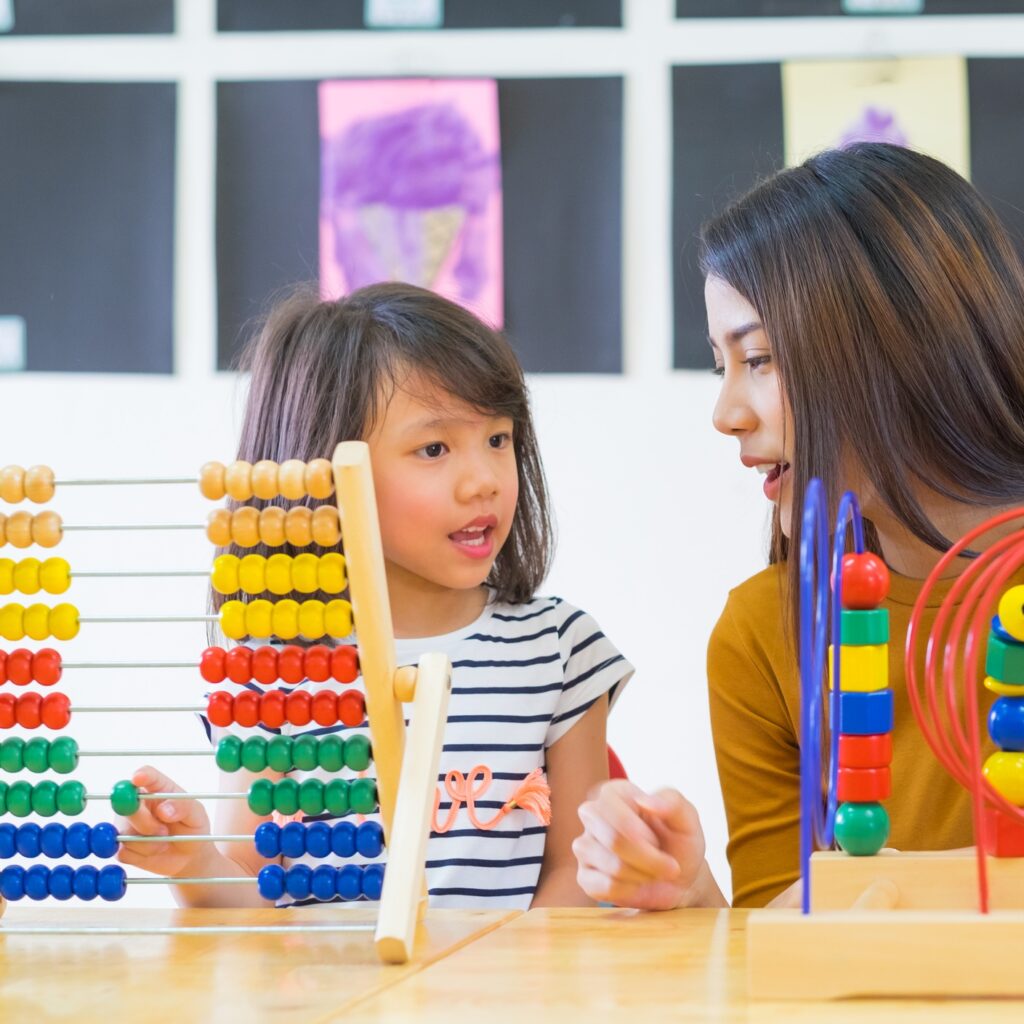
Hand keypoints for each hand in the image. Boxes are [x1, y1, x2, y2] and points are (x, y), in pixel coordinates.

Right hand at [117, 766, 212, 878]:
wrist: (190, 856)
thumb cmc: (193, 827)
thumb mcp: (196, 815)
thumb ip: (183, 807)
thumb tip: (163, 810)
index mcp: (159, 789)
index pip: (147, 775)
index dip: (141, 775)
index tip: (139, 777)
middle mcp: (139, 804)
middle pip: (126, 804)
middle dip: (144, 820)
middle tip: (162, 831)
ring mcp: (128, 825)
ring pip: (125, 832)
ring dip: (147, 843)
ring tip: (164, 842)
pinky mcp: (122, 847)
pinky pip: (123, 852)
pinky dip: (142, 856)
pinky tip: (154, 852)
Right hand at [573, 780, 709, 909]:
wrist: (680, 879)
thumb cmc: (680, 841)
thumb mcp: (687, 819)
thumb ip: (673, 802)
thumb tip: (644, 801)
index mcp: (613, 793)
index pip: (614, 810)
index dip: (642, 833)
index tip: (659, 841)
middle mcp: (592, 815)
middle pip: (614, 840)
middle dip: (649, 859)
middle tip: (668, 865)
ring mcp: (585, 846)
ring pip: (613, 866)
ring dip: (644, 875)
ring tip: (654, 871)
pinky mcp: (585, 877)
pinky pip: (605, 887)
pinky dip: (631, 890)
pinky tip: (638, 883)